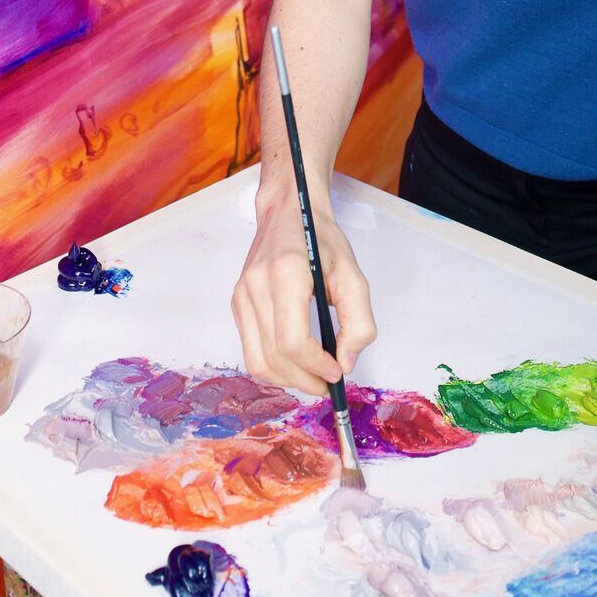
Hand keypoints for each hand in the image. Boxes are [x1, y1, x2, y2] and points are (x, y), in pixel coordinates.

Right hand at [231, 192, 376, 393]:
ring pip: (258, 360)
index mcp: (286, 273)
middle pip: (274, 356)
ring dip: (287, 379)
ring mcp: (241, 295)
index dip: (315, 366)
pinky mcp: (237, 302)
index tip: (336, 372)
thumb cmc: (321, 241)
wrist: (288, 211)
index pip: (292, 341)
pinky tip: (295, 364)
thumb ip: (358, 322)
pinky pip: (251, 349)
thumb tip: (345, 363)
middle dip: (304, 380)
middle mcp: (256, 285)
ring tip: (312, 378)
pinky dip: (274, 366)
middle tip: (328, 385)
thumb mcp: (353, 276)